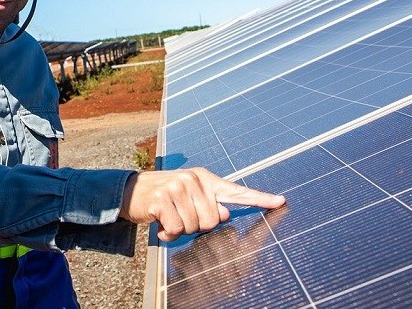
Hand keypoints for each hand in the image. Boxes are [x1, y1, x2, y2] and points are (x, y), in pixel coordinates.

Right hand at [120, 168, 285, 241]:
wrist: (132, 191)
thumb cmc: (165, 197)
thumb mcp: (189, 197)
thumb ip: (209, 205)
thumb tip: (223, 214)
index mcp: (205, 179)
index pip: (236, 191)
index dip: (259, 198)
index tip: (280, 201)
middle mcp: (193, 179)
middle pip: (213, 220)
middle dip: (197, 226)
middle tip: (181, 216)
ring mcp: (177, 187)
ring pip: (194, 226)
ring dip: (180, 230)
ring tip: (169, 217)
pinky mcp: (162, 199)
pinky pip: (176, 229)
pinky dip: (168, 234)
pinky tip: (160, 223)